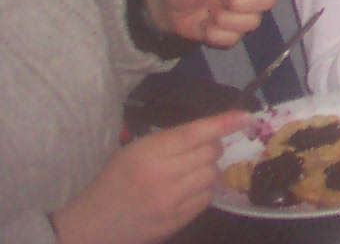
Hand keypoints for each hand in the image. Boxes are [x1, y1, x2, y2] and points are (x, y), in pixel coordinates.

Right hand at [51, 109, 246, 243]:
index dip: (225, 123)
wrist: (90, 226)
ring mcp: (170, 201)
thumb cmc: (112, 181)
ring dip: (207, 172)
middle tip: (195, 153)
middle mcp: (163, 175)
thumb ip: (171, 141)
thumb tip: (212, 133)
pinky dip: (202, 192)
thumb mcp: (134, 151)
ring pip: (212, 176)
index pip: (197, 132)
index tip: (246, 116)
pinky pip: (205, 199)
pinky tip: (185, 192)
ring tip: (187, 175)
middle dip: (210, 149)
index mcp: (149, 152)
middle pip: (210, 153)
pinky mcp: (175, 222)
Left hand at [150, 0, 282, 48]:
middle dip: (240, 2)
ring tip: (209, 13)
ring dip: (224, 19)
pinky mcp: (233, 35)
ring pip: (252, 22)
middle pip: (270, 0)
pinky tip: (205, 26)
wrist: (166, 9)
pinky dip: (214, 34)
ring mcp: (244, 16)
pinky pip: (234, 39)